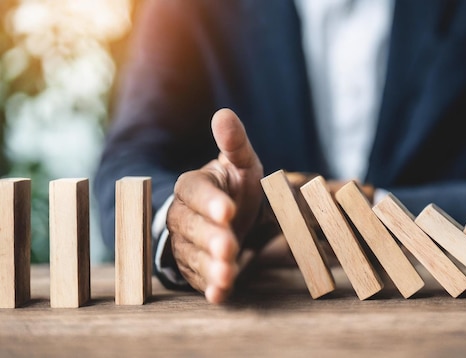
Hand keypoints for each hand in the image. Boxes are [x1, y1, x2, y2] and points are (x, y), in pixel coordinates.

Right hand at [166, 108, 263, 303]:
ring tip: (228, 273)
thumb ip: (234, 143)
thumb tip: (224, 114)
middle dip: (211, 238)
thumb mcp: (241, 163)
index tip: (229, 210)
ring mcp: (186, 243)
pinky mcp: (194, 267)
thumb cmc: (235, 186)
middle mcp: (183, 215)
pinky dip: (210, 287)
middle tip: (230, 247)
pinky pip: (198, 278)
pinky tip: (221, 293)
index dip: (212, 202)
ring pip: (194, 255)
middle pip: (192, 228)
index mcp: (194, 186)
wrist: (227, 215)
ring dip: (211, 266)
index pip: (197, 193)